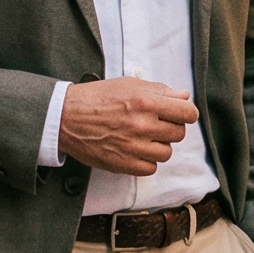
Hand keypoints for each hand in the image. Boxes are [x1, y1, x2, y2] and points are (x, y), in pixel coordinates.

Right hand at [59, 78, 196, 176]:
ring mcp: (133, 147)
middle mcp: (142, 125)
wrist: (66, 117)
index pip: (187, 113)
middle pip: (178, 134)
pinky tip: (135, 150)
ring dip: (158, 146)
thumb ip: (160, 90)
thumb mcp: (129, 84)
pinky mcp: (123, 164)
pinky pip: (151, 168)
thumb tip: (184, 96)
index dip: (187, 114)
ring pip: (166, 152)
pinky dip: (146, 161)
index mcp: (145, 102)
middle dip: (171, 128)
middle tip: (156, 124)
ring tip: (143, 138)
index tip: (180, 114)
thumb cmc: (97, 98)